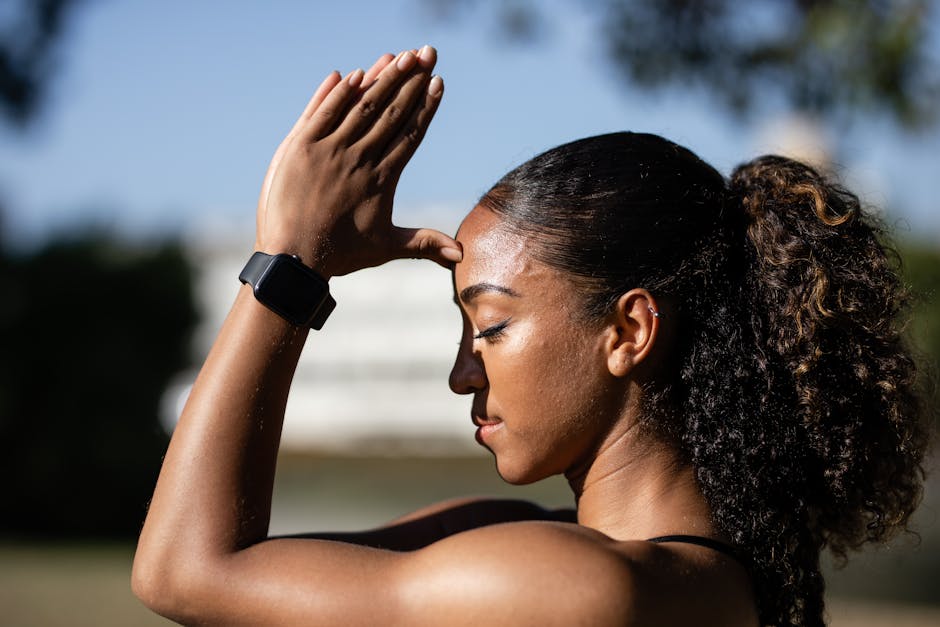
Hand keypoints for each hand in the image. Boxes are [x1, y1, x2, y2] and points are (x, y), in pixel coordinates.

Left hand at [254, 46, 460, 278]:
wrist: (293, 260)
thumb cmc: (340, 255)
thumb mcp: (386, 248)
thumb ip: (425, 243)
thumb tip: (463, 255)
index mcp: (382, 180)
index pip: (410, 134)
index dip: (425, 106)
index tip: (439, 82)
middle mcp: (358, 160)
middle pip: (390, 112)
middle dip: (411, 80)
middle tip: (428, 52)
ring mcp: (328, 151)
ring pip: (361, 107)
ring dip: (382, 78)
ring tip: (401, 55)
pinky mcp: (300, 147)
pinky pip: (323, 112)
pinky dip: (338, 93)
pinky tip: (354, 73)